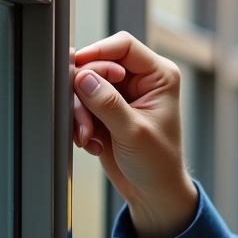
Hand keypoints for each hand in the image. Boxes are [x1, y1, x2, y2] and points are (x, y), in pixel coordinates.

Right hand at [72, 31, 197, 237]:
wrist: (152, 192)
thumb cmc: (158, 163)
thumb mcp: (133, 132)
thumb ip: (108, 103)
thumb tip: (84, 77)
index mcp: (159, 76)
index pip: (123, 46)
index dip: (98, 53)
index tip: (78, 69)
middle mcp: (140, 80)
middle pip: (98, 66)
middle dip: (85, 95)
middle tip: (86, 124)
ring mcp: (121, 95)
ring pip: (84, 86)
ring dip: (81, 114)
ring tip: (90, 139)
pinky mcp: (106, 110)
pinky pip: (80, 104)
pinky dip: (81, 124)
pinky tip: (94, 144)